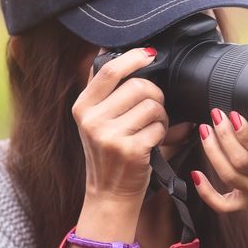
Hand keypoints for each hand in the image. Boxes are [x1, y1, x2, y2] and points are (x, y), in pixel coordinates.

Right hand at [72, 47, 167, 202]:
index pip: (108, 71)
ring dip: (161, 115)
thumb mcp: (98, 121)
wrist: (109, 193)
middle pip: (138, 86)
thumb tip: (137, 55)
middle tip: (155, 110)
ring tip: (154, 127)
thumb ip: (111, 93)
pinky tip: (154, 142)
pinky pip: (159, 127)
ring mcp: (109, 135)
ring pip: (152, 105)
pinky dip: (164, 133)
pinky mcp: (130, 149)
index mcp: (83, 107)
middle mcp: (92, 120)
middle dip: (156, 95)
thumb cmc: (111, 154)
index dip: (133, 58)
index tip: (149, 54)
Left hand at [190, 108, 247, 235]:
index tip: (235, 114)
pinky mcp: (246, 204)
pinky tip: (195, 174)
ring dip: (213, 152)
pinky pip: (223, 204)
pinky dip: (206, 192)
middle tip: (216, 115)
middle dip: (224, 136)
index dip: (246, 133)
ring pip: (228, 176)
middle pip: (241, 161)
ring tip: (205, 130)